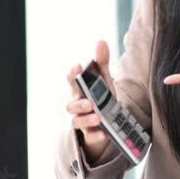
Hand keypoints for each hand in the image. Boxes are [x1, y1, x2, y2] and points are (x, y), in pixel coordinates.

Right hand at [66, 40, 115, 163]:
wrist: (108, 123)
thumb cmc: (101, 99)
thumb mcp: (105, 80)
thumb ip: (102, 63)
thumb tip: (100, 41)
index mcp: (81, 91)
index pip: (72, 82)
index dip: (73, 75)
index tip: (77, 67)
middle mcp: (78, 106)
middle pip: (71, 105)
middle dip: (79, 103)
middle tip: (89, 102)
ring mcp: (83, 121)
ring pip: (77, 121)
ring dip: (86, 119)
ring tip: (97, 117)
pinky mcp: (91, 134)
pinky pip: (90, 136)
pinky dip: (96, 135)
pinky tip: (103, 133)